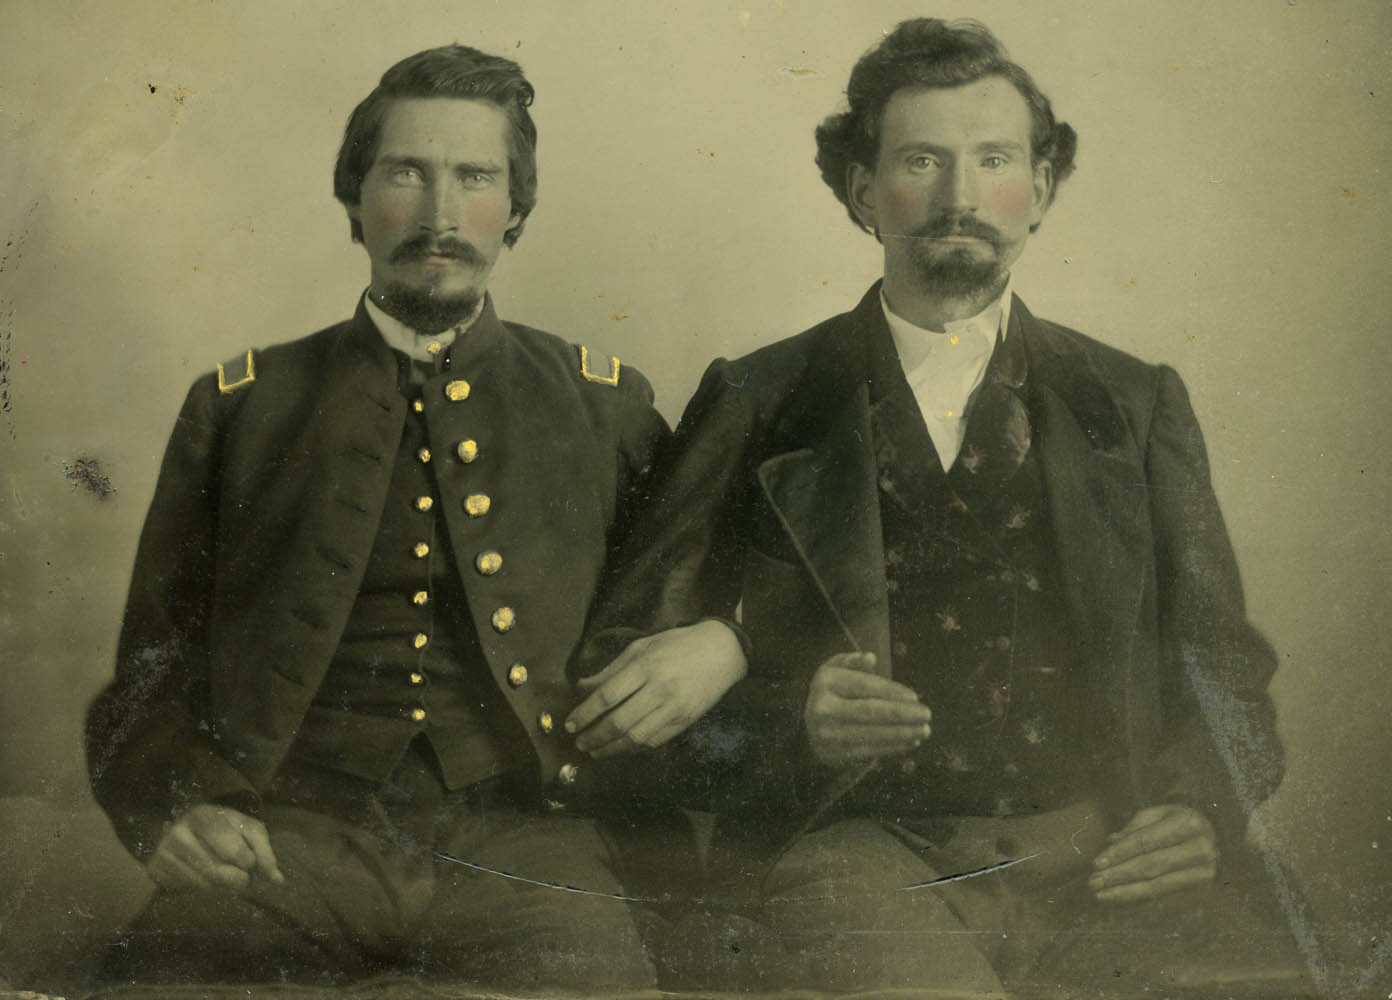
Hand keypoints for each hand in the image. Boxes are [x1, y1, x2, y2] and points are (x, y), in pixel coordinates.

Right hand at [147, 804, 284, 892]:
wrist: (184, 829)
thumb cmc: (223, 828)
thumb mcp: (246, 829)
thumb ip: (264, 852)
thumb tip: (277, 880)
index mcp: (204, 815)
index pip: (234, 851)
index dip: (248, 861)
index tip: (248, 860)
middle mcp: (179, 831)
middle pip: (218, 871)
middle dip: (238, 878)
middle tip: (243, 876)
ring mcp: (164, 852)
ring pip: (206, 884)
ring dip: (224, 886)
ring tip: (227, 876)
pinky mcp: (156, 870)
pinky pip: (191, 890)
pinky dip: (208, 890)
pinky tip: (208, 879)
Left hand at [566, 620, 747, 758]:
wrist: (722, 651)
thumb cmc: (677, 644)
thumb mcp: (641, 646)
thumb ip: (611, 669)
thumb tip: (582, 687)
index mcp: (645, 665)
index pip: (607, 695)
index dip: (585, 713)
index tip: (570, 724)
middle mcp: (659, 688)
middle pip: (619, 721)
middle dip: (594, 736)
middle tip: (579, 743)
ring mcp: (675, 707)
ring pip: (636, 737)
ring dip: (611, 749)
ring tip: (595, 751)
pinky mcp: (686, 720)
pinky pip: (655, 741)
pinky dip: (634, 748)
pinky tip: (621, 748)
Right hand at [804, 651, 932, 768]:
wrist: (811, 724)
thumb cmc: (833, 690)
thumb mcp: (837, 669)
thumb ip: (854, 661)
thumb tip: (871, 658)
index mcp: (825, 682)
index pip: (863, 686)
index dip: (891, 691)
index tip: (914, 697)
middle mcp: (822, 708)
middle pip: (868, 711)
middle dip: (901, 713)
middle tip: (927, 714)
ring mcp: (827, 734)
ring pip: (872, 734)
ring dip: (902, 733)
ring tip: (924, 730)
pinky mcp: (835, 754)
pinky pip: (870, 751)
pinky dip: (893, 747)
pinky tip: (911, 741)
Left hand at [1089, 803, 1217, 903]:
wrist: (1216, 837)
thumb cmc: (1179, 821)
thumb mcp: (1159, 813)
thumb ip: (1134, 827)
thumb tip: (1110, 843)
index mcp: (1188, 823)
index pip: (1145, 842)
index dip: (1119, 854)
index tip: (1096, 864)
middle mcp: (1200, 849)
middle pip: (1150, 866)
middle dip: (1118, 875)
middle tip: (1093, 882)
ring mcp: (1203, 873)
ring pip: (1157, 886)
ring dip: (1125, 892)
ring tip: (1101, 895)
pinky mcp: (1201, 890)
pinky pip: (1164, 898)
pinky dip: (1140, 899)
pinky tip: (1121, 900)